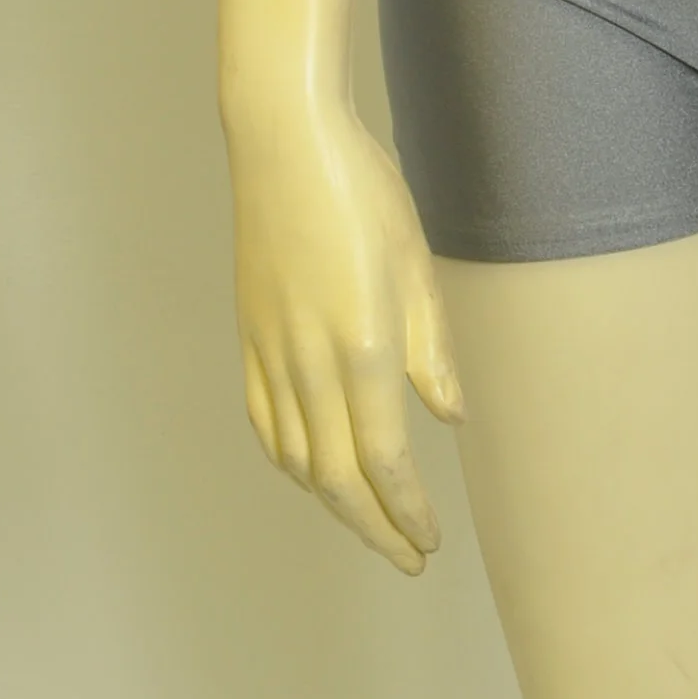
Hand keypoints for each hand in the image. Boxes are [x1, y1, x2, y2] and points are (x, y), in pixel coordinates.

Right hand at [226, 102, 463, 570]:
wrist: (282, 142)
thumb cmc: (360, 190)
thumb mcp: (417, 263)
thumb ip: (432, 349)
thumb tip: (449, 418)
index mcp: (360, 345)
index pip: (382, 460)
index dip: (406, 510)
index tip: (429, 540)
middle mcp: (308, 361)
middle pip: (334, 478)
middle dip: (373, 528)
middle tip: (407, 556)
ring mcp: (269, 351)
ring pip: (295, 458)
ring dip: (333, 502)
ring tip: (370, 519)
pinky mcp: (248, 336)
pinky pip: (265, 422)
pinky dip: (289, 461)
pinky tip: (312, 469)